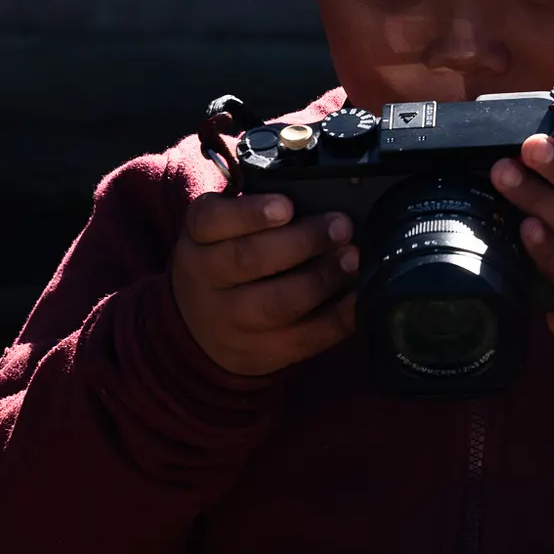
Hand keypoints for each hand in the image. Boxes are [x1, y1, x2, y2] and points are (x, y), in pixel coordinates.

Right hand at [170, 192, 359, 376]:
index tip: (287, 205)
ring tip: (351, 259)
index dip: (250, 213)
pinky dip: (336, 318)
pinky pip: (302, 339)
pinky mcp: (257, 353)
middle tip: (341, 227)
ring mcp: (229, 321)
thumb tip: (320, 200)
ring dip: (322, 280)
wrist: (201, 326)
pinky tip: (356, 298)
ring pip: (277, 303)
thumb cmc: (228, 260)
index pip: (211, 220)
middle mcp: (205, 280)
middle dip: (303, 242)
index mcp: (198, 239)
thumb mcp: (224, 230)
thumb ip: (258, 212)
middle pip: (249, 260)